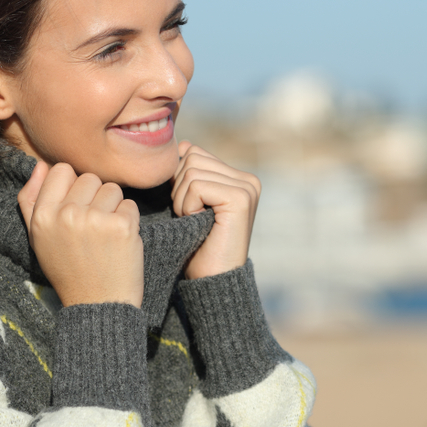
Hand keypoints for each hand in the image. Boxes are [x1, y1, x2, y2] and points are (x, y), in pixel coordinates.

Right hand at [18, 161, 143, 306]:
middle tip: (92, 228)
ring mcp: (95, 219)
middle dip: (95, 198)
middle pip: (89, 178)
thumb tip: (40, 165)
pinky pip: (129, 205)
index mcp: (42, 215)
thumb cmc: (68, 269)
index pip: (62, 170)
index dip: (73, 187)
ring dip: (113, 208)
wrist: (97, 305)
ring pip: (112, 189)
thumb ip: (31, 200)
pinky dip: (128, 220)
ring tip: (105, 235)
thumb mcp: (39, 238)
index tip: (76, 209)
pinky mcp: (122, 226)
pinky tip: (118, 241)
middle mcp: (66, 214)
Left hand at [171, 141, 260, 279]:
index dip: (179, 181)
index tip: (190, 210)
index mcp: (237, 177)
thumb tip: (183, 145)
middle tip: (192, 217)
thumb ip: (189, 172)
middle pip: (190, 157)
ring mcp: (247, 187)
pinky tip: (199, 223)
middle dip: (179, 189)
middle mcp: (248, 179)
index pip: (193, 152)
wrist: (210, 281)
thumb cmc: (195, 245)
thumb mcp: (189, 202)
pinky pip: (195, 184)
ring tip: (196, 221)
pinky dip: (187, 205)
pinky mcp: (240, 198)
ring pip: (190, 169)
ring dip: (182, 200)